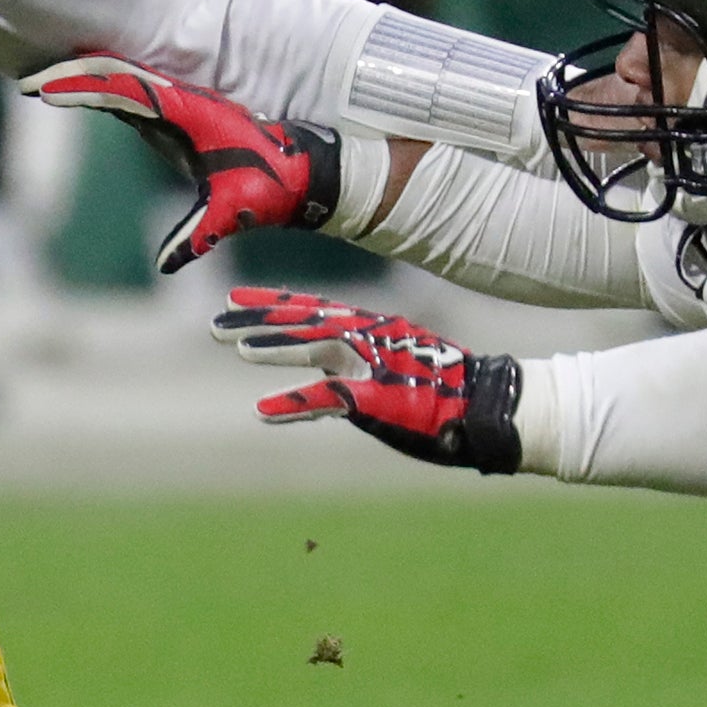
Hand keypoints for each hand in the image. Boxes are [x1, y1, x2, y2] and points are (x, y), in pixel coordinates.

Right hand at [18, 56, 339, 272]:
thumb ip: (199, 234)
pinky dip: (109, 86)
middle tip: (30, 82)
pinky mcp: (183, 114)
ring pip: (125, 80)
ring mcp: (180, 104)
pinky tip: (92, 89)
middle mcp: (178, 100)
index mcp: (184, 112)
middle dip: (73, 77)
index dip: (82, 86)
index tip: (45, 87)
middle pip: (116, 76)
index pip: (123, 90)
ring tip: (47, 80)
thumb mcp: (232, 211)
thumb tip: (165, 265)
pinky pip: (137, 92)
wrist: (304, 169)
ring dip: (88, 77)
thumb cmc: (271, 187)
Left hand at [213, 287, 524, 473]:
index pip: (314, 310)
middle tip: (214, 322)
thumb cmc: (445, 395)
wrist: (491, 408)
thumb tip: (328, 380)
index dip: (274, 302)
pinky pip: (329, 399)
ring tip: (235, 348)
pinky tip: (261, 410)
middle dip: (259, 320)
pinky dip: (294, 403)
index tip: (235, 296)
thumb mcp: (393, 375)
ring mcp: (375, 365)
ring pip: (315, 349)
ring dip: (274, 349)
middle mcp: (370, 338)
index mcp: (372, 331)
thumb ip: (358, 373)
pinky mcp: (380, 398)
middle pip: (305, 322)